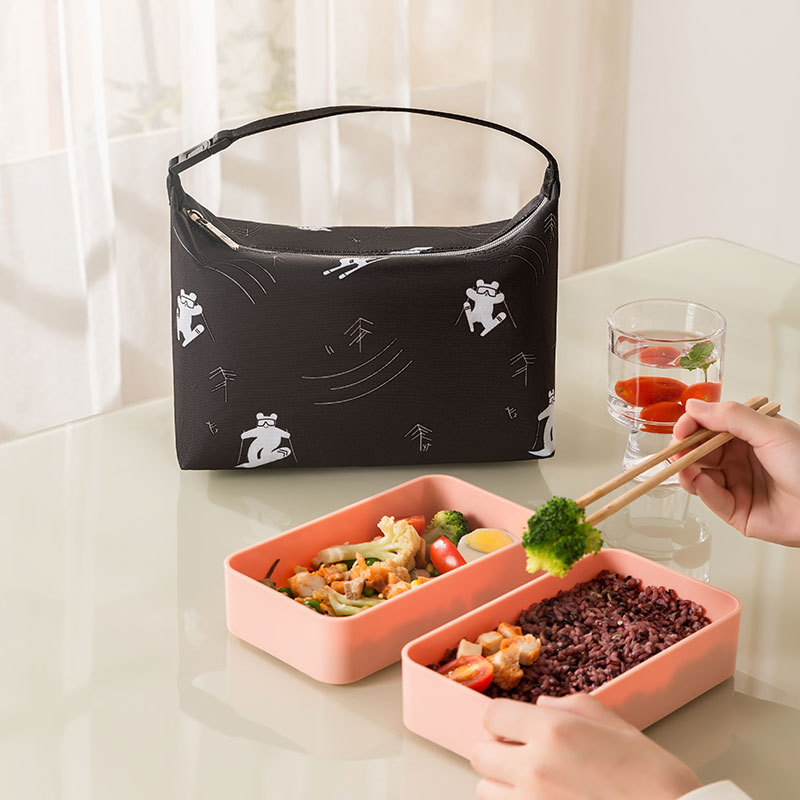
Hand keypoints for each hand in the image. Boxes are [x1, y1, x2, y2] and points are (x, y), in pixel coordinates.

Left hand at [471, 695, 699, 799]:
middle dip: (498, 753)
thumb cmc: (653, 778)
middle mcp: (534, 767)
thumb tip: (542, 705)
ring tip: (534, 786)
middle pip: (480, 755)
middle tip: (523, 756)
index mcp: (552, 731)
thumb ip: (571, 707)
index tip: (515, 727)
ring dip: (503, 785)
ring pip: (486, 791)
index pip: (492, 716)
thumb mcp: (617, 727)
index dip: (503, 720)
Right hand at [671, 399, 799, 545]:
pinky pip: (711, 499)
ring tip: (684, 468)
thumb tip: (693, 406)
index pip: (709, 427)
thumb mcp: (770, 431)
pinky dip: (701, 489)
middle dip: (684, 450)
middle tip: (676, 450)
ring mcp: (737, 485)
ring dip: (687, 470)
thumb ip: (730, 416)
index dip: (692, 426)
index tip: (681, 429)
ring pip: (699, 475)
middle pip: (699, 451)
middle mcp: (740, 459)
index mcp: (749, 436)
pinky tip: (699, 481)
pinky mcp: (737, 511)